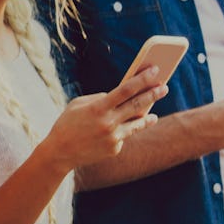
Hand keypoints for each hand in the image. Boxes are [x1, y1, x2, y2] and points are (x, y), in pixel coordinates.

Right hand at [41, 66, 167, 172]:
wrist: (59, 153)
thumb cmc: (67, 124)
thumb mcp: (78, 105)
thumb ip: (99, 98)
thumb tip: (119, 97)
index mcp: (98, 108)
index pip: (126, 89)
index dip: (142, 79)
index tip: (155, 70)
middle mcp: (108, 123)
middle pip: (137, 105)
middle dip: (153, 94)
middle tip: (164, 87)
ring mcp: (113, 138)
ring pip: (136, 124)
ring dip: (147, 118)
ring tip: (154, 114)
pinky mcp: (114, 149)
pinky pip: (122, 137)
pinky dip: (119, 133)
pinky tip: (113, 134)